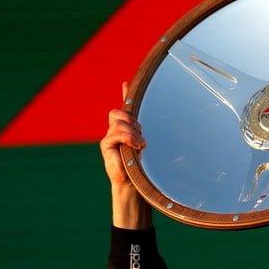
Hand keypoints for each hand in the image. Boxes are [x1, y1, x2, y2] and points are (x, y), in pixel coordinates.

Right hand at [99, 82, 152, 228]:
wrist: (134, 185)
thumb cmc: (143, 167)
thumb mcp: (149, 146)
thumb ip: (150, 134)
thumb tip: (161, 128)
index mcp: (127, 128)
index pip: (125, 106)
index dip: (126, 94)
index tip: (128, 83)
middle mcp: (116, 130)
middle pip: (119, 112)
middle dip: (132, 119)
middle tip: (142, 134)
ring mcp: (110, 137)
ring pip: (118, 121)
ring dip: (132, 131)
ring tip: (141, 144)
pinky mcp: (106, 145)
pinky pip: (115, 133)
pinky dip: (128, 137)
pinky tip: (137, 147)